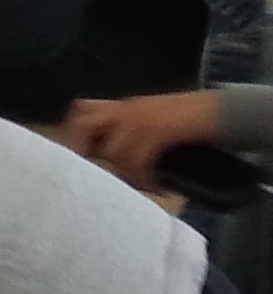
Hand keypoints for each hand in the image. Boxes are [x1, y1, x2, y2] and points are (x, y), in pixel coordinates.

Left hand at [64, 91, 227, 185]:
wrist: (220, 111)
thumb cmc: (186, 121)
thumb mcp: (149, 124)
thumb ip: (128, 137)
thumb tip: (111, 165)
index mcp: (121, 105)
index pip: (80, 111)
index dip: (73, 136)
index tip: (75, 161)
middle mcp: (125, 108)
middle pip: (84, 125)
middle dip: (84, 152)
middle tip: (97, 175)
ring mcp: (141, 117)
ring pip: (112, 150)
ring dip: (123, 174)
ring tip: (137, 187)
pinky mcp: (159, 130)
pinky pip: (139, 159)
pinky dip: (145, 178)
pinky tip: (158, 187)